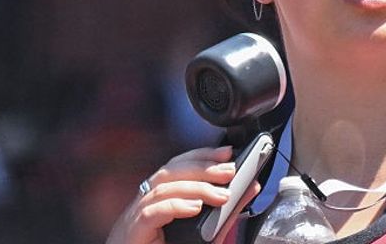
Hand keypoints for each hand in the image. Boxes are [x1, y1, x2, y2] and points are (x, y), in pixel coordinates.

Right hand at [106, 146, 261, 243]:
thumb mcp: (207, 232)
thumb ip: (227, 211)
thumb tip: (250, 187)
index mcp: (159, 197)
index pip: (179, 166)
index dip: (201, 155)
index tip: (226, 153)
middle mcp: (146, 202)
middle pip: (171, 171)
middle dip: (202, 167)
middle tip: (229, 171)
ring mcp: (136, 215)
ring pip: (163, 188)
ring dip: (195, 187)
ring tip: (221, 195)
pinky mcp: (135, 230)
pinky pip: (152, 212)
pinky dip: (176, 206)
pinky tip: (195, 208)